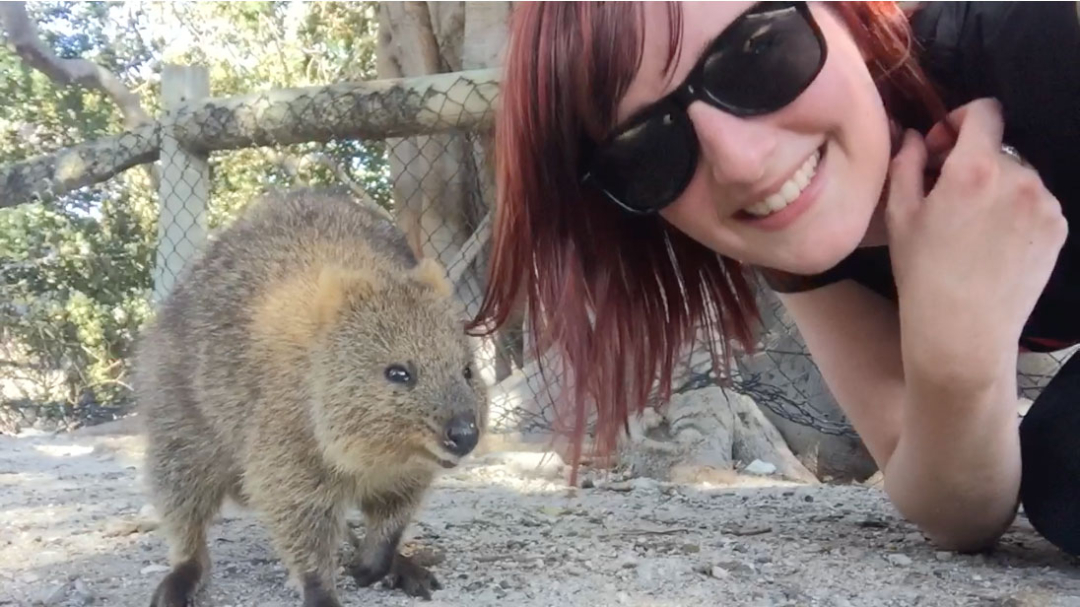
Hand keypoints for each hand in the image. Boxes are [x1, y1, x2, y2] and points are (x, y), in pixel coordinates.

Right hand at [885, 98, 1066, 390]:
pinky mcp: (1057, 228)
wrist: (963, 333)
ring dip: (995, 188)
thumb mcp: (899, 216)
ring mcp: (1044, 204)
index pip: (984, 110)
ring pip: (1017, 176)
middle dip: (973, 163)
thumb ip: (907, 164)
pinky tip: (992, 243)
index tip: (943, 146)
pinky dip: (1014, 212)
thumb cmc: (922, 276)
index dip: (960, 119)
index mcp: (975, 169)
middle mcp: (1019, 177)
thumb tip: (918, 138)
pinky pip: (1035, 203)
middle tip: (947, 198)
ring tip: (971, 228)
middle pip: (997, 148)